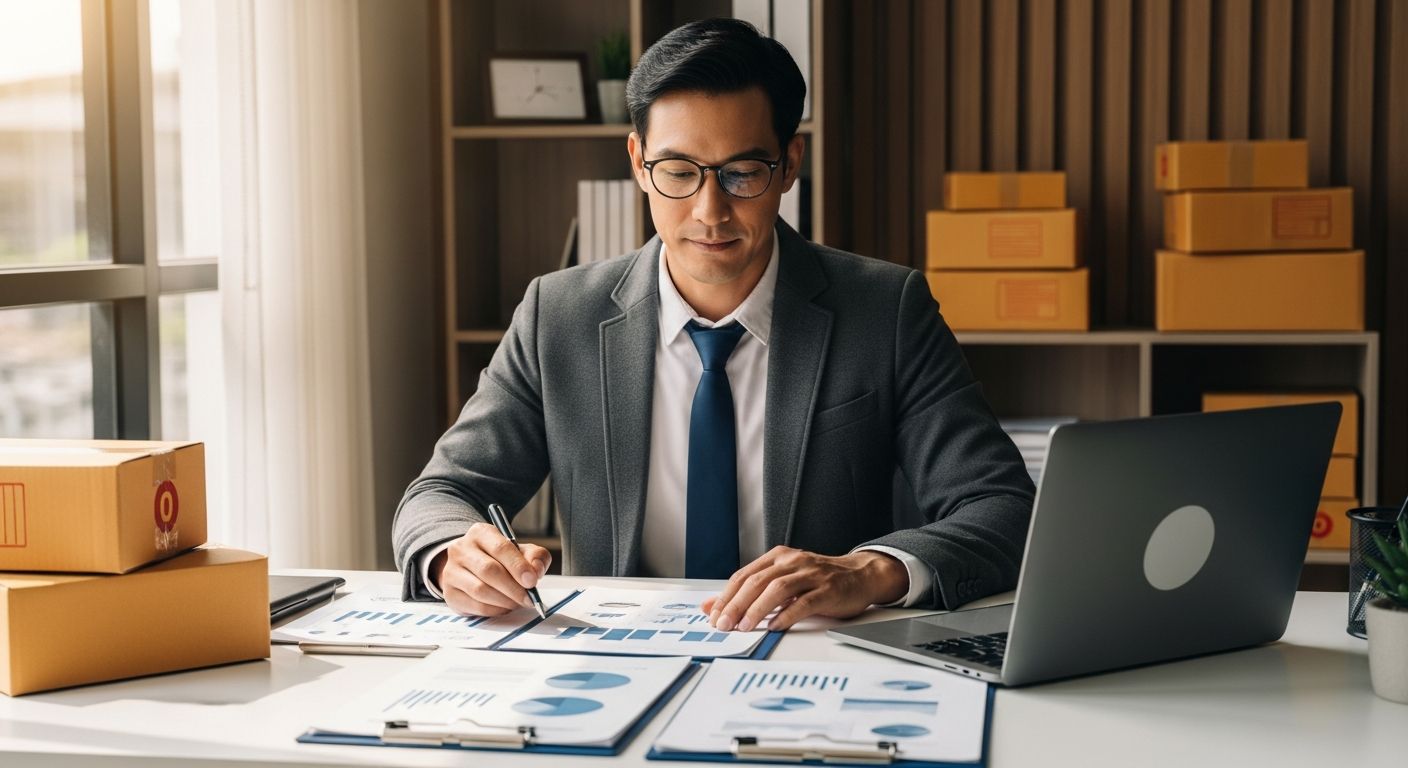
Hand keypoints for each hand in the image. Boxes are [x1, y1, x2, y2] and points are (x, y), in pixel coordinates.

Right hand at [431, 522, 551, 615]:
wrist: (472, 569)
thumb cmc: (501, 559)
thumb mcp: (522, 551)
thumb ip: (535, 557)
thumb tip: (536, 571)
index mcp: (480, 533)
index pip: (500, 548)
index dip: (518, 566)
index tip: (532, 581)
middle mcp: (461, 549)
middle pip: (489, 570)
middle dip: (513, 588)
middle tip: (529, 598)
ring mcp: (451, 571)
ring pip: (481, 590)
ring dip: (505, 600)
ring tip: (518, 602)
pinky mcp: (450, 593)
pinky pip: (475, 606)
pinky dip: (495, 610)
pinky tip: (504, 607)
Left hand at [701, 546, 908, 631]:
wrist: (860, 575)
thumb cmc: (818, 580)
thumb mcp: (781, 581)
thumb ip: (749, 592)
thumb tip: (711, 607)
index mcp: (778, 557)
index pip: (744, 575)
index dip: (726, 596)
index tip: (714, 617)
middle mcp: (792, 561)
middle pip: (757, 581)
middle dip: (736, 604)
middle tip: (724, 625)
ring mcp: (811, 574)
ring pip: (778, 589)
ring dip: (758, 608)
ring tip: (745, 626)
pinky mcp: (828, 590)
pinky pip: (805, 602)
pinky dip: (788, 614)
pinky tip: (776, 626)